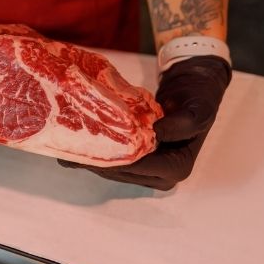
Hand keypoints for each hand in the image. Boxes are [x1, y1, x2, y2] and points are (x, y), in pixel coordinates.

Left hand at [59, 55, 230, 190]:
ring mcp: (147, 170)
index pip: (139, 169)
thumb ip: (184, 123)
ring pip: (113, 169)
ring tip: (64, 149)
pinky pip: (113, 160)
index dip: (114, 162)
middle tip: (67, 151)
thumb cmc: (198, 98)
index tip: (91, 152)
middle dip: (95, 162)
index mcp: (177, 168)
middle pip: (121, 172)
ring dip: (90, 159)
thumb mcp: (198, 108)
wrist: (193, 87)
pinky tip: (73, 146)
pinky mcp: (137, 161)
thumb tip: (157, 133)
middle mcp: (161, 175)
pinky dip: (95, 152)